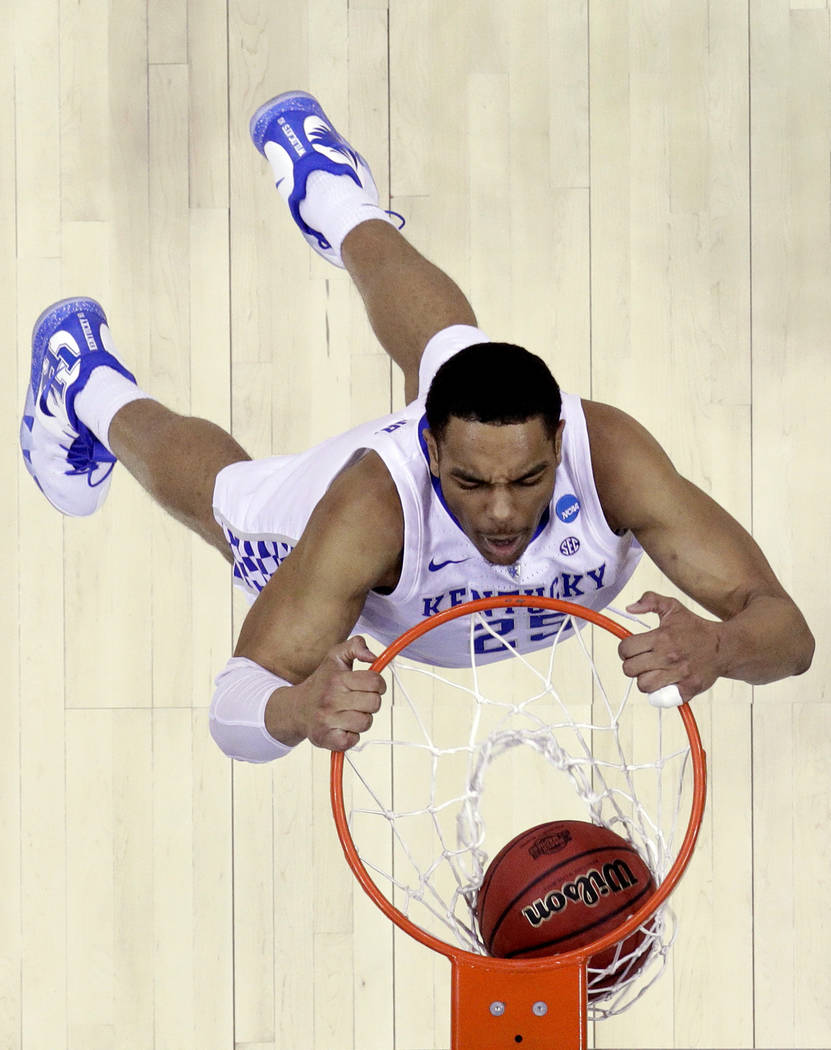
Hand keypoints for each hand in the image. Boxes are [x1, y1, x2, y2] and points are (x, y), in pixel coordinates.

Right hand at [292, 636, 385, 750]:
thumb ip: (356, 645)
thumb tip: (373, 657)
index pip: (375, 681)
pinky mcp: (326, 739)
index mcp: (337, 679)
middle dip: (371, 702)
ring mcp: (328, 721)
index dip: (378, 684)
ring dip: (362, 719)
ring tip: (350, 713)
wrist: (296, 708)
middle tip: (358, 700)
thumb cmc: (323, 682)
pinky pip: (354, 740)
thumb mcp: (335, 657)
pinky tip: (342, 727)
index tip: (370, 686)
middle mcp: (331, 699)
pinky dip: (352, 735)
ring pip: (366, 722)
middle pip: (374, 703)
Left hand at [618, 592, 722, 701]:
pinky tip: (664, 684)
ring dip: (645, 680)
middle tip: (643, 661)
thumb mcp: (673, 607)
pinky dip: (659, 694)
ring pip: (643, 685)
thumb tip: (630, 608)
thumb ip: (650, 601)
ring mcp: (679, 674)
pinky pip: (661, 699)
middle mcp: (669, 656)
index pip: (625, 649)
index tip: (633, 649)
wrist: (724, 646)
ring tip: (653, 672)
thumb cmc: (695, 628)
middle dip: (633, 665)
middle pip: (630, 669)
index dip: (625, 649)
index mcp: (661, 637)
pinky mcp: (688, 689)